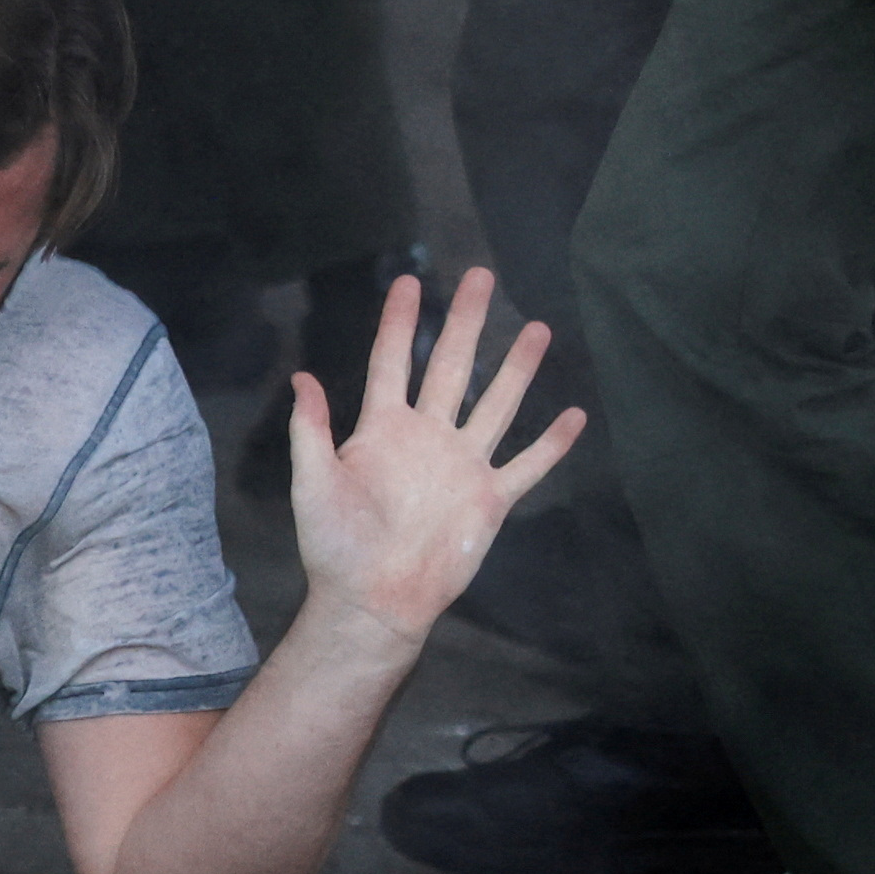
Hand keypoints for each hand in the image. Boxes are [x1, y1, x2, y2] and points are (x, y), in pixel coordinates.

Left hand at [285, 266, 587, 640]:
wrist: (373, 598)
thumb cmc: (333, 545)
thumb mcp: (313, 483)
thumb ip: (310, 431)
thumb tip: (300, 378)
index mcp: (382, 429)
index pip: (393, 361)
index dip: (399, 321)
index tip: (410, 281)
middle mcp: (427, 437)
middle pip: (452, 366)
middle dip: (466, 321)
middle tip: (481, 275)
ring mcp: (462, 465)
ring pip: (497, 404)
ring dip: (518, 368)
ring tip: (537, 328)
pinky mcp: (490, 500)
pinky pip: (527, 465)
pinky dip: (552, 442)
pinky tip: (574, 414)